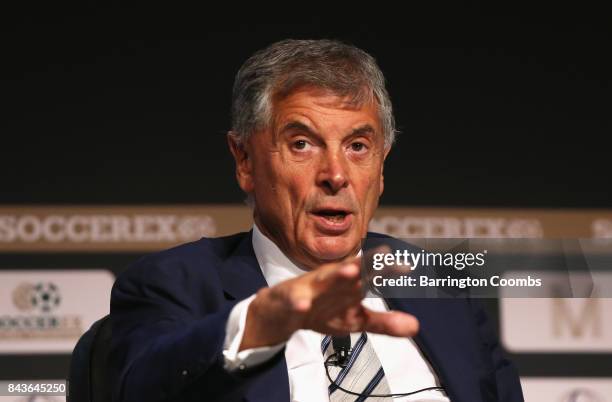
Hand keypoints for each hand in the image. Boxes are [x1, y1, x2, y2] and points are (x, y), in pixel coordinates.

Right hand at [239, 257, 418, 350]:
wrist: (282, 313)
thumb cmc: (321, 309)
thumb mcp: (355, 319)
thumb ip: (383, 322)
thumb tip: (415, 326)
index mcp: (348, 285)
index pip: (370, 274)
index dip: (387, 270)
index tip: (407, 266)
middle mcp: (331, 280)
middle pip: (350, 270)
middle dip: (366, 263)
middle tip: (384, 256)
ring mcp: (310, 288)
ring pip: (324, 279)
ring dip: (336, 274)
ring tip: (350, 270)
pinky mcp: (291, 298)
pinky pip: (295, 300)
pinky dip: (299, 302)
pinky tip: (304, 305)